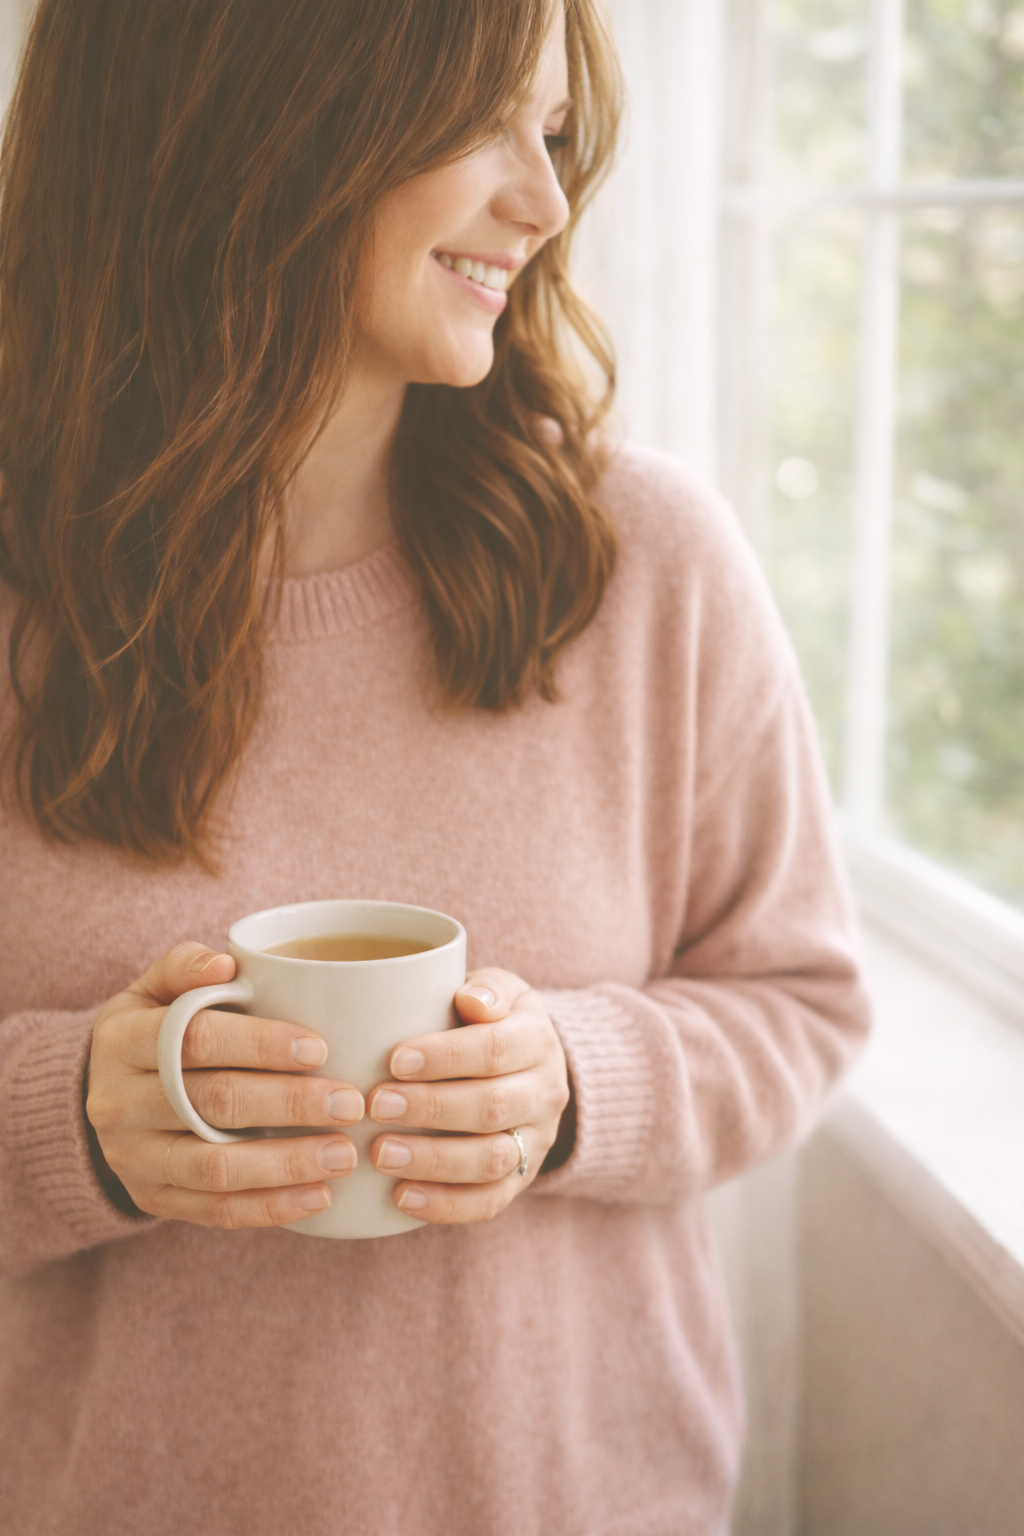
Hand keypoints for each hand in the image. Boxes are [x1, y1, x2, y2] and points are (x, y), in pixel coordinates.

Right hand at [86, 942, 364, 1227]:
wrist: (98, 1095)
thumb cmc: (152, 1030)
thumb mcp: (153, 990)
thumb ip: (185, 967)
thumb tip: (225, 963)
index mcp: (122, 1040)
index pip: (194, 1040)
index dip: (259, 1043)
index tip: (319, 1048)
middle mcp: (118, 1102)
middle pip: (211, 1104)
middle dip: (288, 1104)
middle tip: (349, 1103)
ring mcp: (132, 1157)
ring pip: (214, 1167)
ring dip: (287, 1164)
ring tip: (345, 1154)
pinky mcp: (151, 1198)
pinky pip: (214, 1211)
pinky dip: (270, 1207)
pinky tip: (320, 1196)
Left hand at [365, 968, 571, 1223]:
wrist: (528, 1066)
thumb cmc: (491, 1020)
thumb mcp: (498, 989)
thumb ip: (488, 988)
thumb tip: (473, 1001)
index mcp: (538, 1039)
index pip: (496, 1049)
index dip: (446, 1057)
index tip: (396, 1060)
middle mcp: (546, 1093)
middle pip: (492, 1107)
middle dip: (431, 1109)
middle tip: (376, 1106)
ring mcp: (536, 1141)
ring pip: (491, 1159)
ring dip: (433, 1160)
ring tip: (382, 1154)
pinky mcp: (520, 1179)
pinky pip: (488, 1202)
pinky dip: (445, 1205)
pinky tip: (401, 1198)